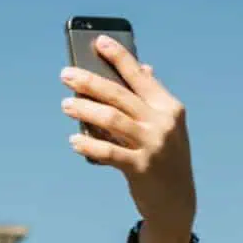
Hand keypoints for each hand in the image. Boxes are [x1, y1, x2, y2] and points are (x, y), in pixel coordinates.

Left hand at [60, 35, 196, 242]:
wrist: (177, 202)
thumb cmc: (163, 157)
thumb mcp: (163, 127)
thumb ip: (150, 99)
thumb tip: (144, 67)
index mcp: (169, 106)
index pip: (140, 75)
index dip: (119, 56)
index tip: (98, 41)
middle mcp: (163, 122)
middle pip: (119, 95)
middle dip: (89, 82)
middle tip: (65, 75)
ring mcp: (153, 145)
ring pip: (111, 119)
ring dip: (84, 110)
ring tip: (65, 105)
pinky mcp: (141, 168)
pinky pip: (108, 152)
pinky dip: (88, 145)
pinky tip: (73, 140)